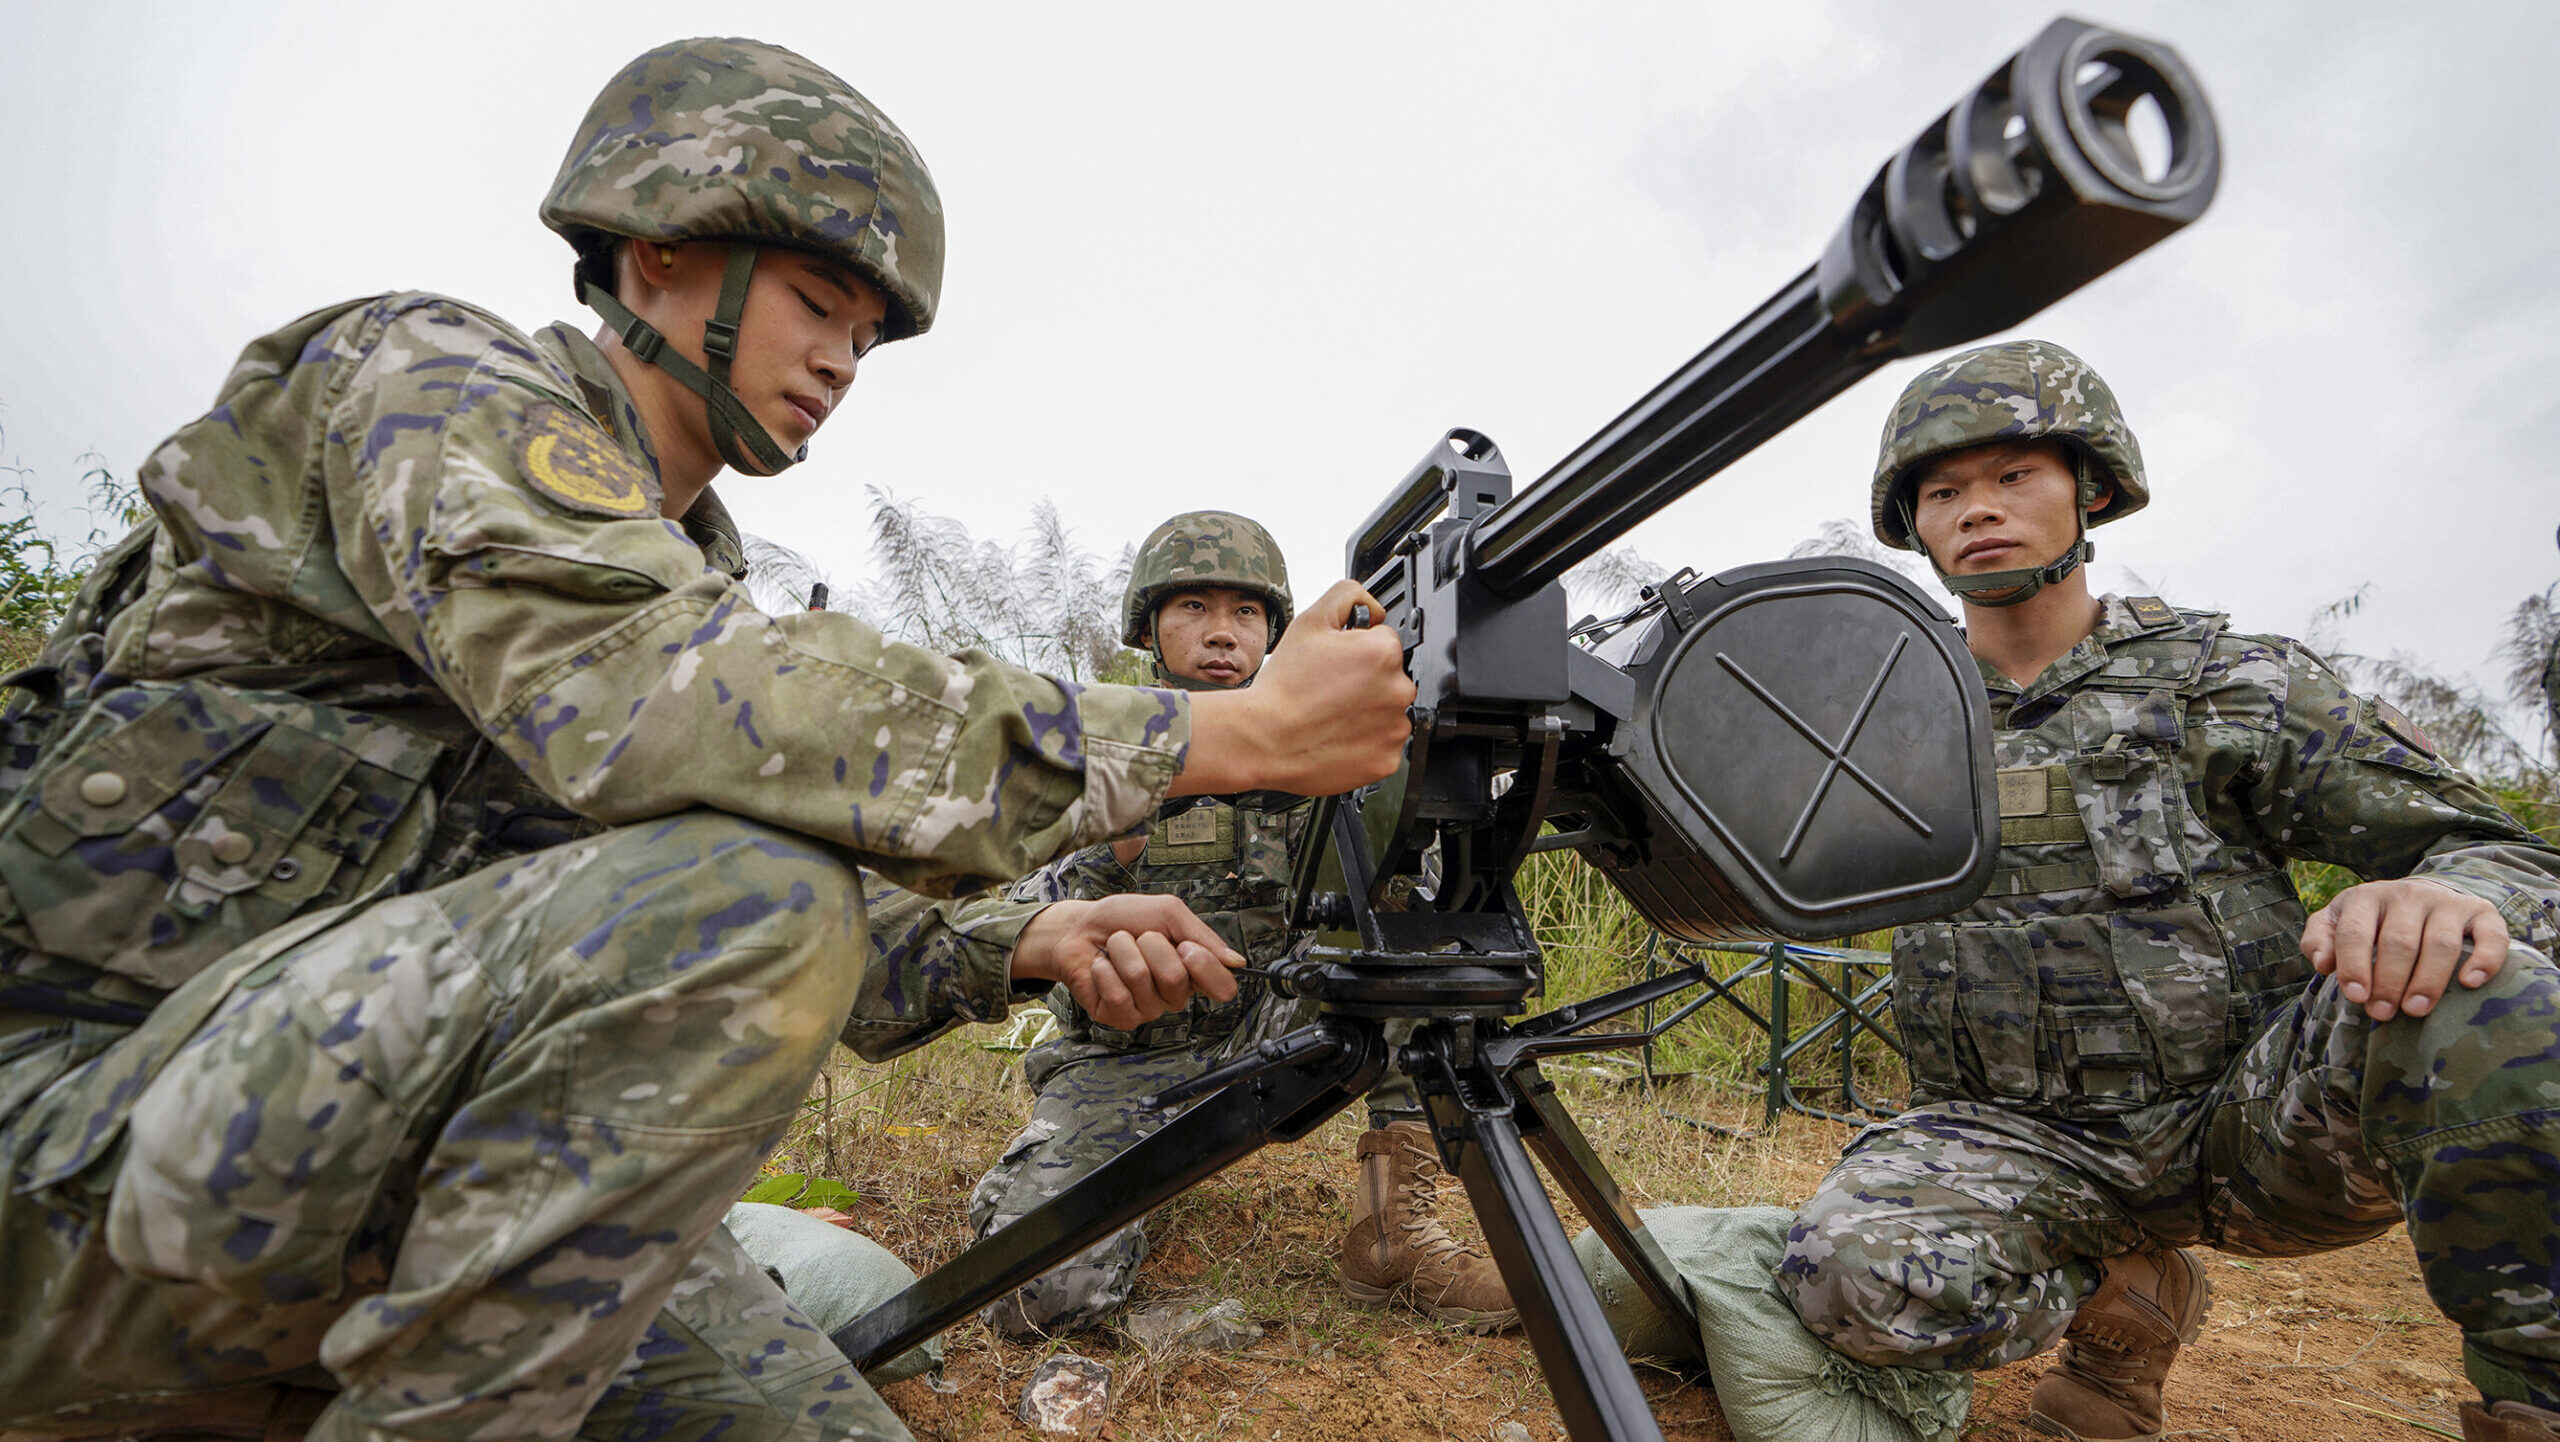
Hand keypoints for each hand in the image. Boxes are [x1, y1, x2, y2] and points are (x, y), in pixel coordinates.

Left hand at [1008, 894, 1243, 1032]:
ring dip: (1123, 952)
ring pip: (1143, 981)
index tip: (1186, 947)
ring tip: (1116, 948)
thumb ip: (1202, 936)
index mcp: (1193, 970)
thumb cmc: (1123, 919)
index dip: (1206, 967)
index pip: (1223, 987)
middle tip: (1139, 938)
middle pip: (1177, 978)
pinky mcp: (1119, 1017)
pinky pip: (1118, 995)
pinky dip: (1105, 971)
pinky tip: (1101, 967)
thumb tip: (1237, 962)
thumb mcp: (1167, 913)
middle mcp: (1174, 994)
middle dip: (1151, 945)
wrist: (1078, 928)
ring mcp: (1148, 1009)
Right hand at [1175, 578, 1414, 796]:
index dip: (1356, 650)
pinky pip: (1382, 746)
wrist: (1264, 738)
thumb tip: (1371, 606)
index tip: (1335, 665)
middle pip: (1389, 678)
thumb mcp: (1309, 622)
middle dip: (1365, 682)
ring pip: (1386, 713)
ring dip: (1366, 713)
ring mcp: (1395, 729)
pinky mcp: (1386, 760)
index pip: (1383, 641)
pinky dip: (1364, 743)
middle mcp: (1398, 690)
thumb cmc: (1284, 686)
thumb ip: (1347, 595)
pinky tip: (1336, 737)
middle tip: (1329, 691)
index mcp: (1384, 653)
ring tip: (1330, 715)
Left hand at [2301, 877, 2508, 1020]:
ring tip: (2415, 1010)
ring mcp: (2446, 902)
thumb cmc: (2371, 920)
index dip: (2354, 966)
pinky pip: (2491, 935)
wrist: (2419, 896)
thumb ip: (2319, 939)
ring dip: (2428, 980)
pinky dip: (2484, 960)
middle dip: (2389, 981)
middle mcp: (2408, 895)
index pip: (2355, 932)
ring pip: (2440, 943)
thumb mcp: (2336, 922)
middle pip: (2399, 942)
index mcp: (2367, 897)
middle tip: (2383, 1013)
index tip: (2356, 997)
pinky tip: (2470, 983)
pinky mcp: (2481, 912)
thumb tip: (2321, 963)